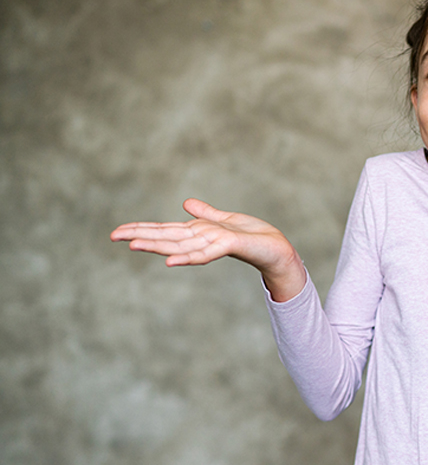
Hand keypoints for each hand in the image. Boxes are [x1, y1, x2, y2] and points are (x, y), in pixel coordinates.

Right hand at [110, 199, 305, 300]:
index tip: (117, 231)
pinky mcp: (229, 245)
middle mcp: (202, 239)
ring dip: (157, 246)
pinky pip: (205, 253)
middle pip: (166, 237)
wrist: (278, 249)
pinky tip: (171, 261)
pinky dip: (188, 257)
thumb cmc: (254, 236)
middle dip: (140, 235)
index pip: (164, 230)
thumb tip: (186, 203)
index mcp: (198, 232)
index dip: (141, 228)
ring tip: (133, 245)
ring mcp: (213, 244)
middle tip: (112, 236)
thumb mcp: (226, 219)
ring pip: (180, 245)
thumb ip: (206, 213)